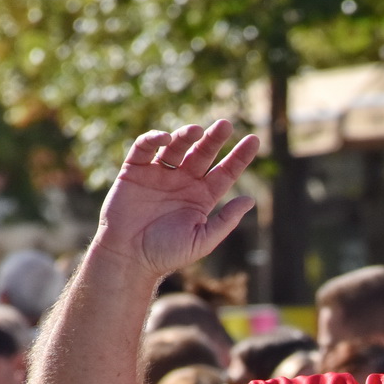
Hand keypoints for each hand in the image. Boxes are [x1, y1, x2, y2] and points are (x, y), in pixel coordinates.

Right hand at [93, 120, 259, 278]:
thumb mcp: (202, 240)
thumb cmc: (166, 254)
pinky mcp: (134, 171)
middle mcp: (183, 182)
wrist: (128, 258)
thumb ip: (225, 221)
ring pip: (176, 146)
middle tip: (225, 125)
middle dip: (214, 139)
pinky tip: (165, 138)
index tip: (254, 140)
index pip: (225, 172)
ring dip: (186, 136)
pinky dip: (153, 139)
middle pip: (203, 153)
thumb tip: (250, 200)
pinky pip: (144, 148)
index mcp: (202, 197)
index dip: (240, 156)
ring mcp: (159, 174)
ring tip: (196, 131)